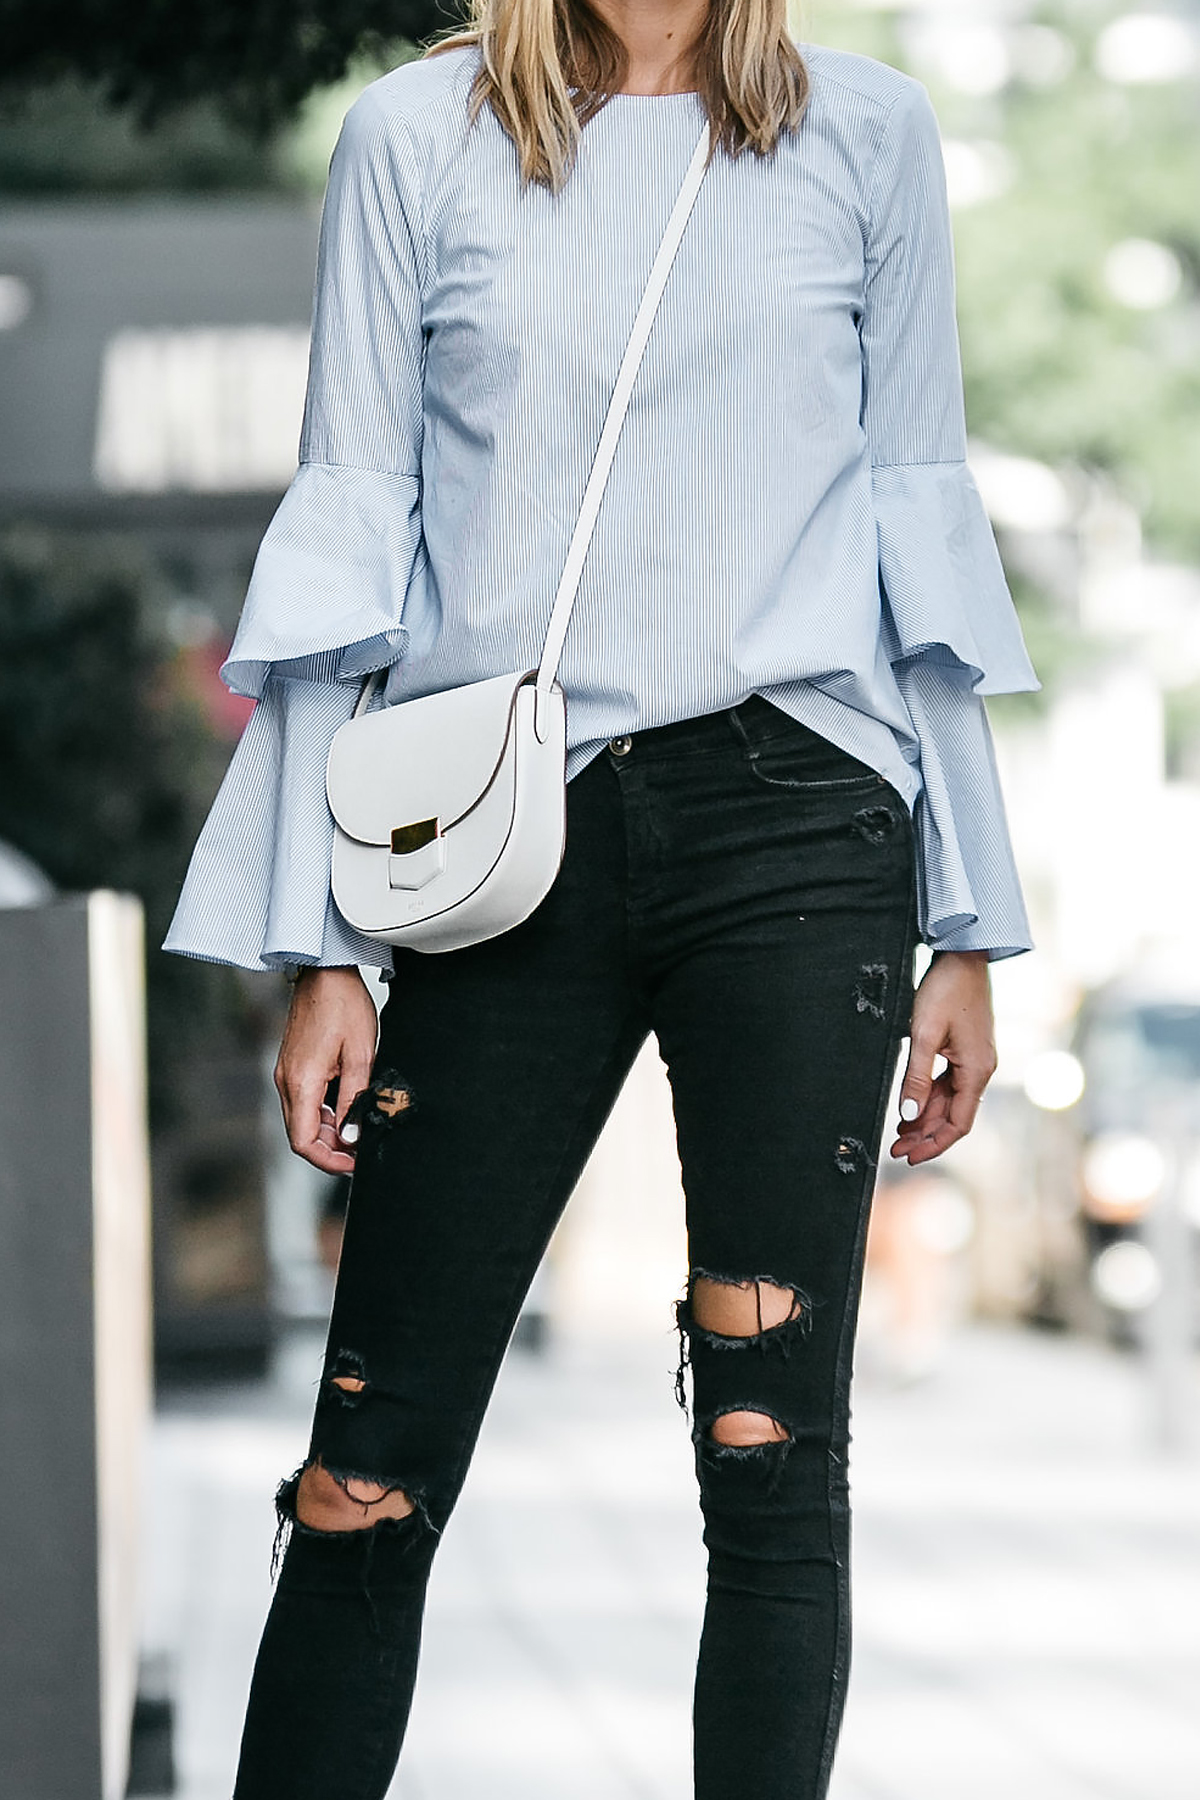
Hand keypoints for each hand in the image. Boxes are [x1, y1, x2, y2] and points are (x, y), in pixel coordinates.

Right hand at [274, 967, 377, 1173]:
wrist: (324, 972)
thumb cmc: (344, 1005)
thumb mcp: (360, 1055)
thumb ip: (355, 1100)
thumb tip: (353, 1137)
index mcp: (301, 1082)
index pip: (303, 1142)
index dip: (328, 1161)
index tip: (354, 1164)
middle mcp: (286, 1081)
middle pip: (300, 1135)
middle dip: (330, 1150)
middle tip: (362, 1150)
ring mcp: (286, 1074)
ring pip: (301, 1121)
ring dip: (328, 1133)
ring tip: (358, 1130)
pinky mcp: (292, 1067)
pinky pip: (303, 1103)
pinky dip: (322, 1115)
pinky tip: (346, 1110)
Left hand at [890, 951, 995, 1164]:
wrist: (963, 958)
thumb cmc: (946, 991)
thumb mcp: (924, 1035)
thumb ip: (916, 1077)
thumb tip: (908, 1114)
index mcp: (977, 1072)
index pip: (958, 1124)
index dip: (934, 1144)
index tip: (909, 1157)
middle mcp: (980, 1070)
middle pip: (952, 1116)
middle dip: (924, 1135)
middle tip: (895, 1148)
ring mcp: (974, 1061)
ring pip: (948, 1101)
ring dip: (924, 1117)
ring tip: (898, 1132)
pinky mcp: (965, 1051)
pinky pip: (947, 1083)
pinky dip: (928, 1096)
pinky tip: (910, 1104)